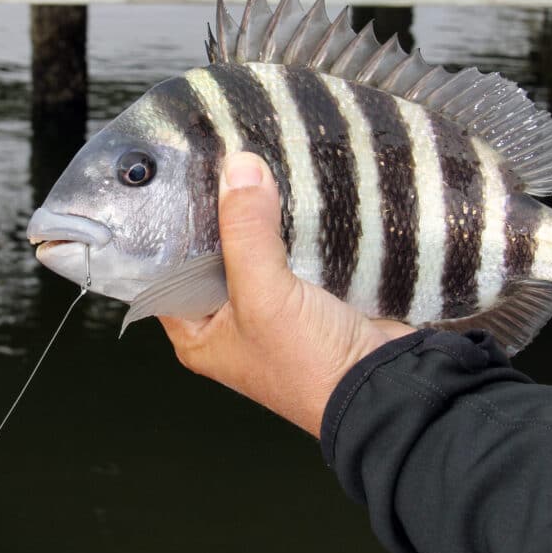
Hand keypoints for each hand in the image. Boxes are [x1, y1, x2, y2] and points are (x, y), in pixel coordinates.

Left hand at [159, 152, 412, 437]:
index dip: (170, 228)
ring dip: (259, 217)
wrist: (384, 388)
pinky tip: (294, 194)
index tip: (179, 179)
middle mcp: (228, 322)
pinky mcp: (310, 296)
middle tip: (221, 164)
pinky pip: (293, 251)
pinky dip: (293, 227)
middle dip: (220, 214)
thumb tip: (238, 169)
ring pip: (256, 248)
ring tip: (256, 169)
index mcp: (198, 333)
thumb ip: (247, 231)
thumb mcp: (265, 295)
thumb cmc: (311, 366)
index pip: (167, 269)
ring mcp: (272, 309)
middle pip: (213, 253)